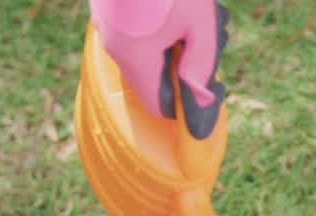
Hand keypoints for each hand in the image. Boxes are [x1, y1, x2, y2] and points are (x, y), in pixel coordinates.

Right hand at [88, 0, 229, 138]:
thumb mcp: (199, 23)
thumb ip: (202, 66)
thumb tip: (203, 103)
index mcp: (136, 59)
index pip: (158, 106)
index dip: (184, 104)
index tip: (207, 82)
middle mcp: (115, 48)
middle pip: (154, 78)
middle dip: (185, 66)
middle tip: (208, 36)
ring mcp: (107, 27)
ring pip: (147, 52)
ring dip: (176, 43)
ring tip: (197, 15)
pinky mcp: (108, 10)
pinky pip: (137, 32)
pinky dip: (160, 28)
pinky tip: (178, 5)